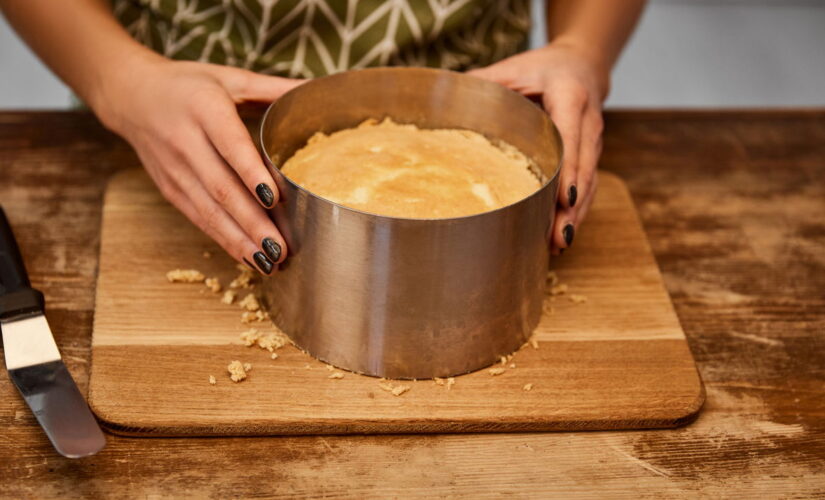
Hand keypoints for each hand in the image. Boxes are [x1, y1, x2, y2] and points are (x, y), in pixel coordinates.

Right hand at [92, 55, 302, 272]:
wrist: (131, 94)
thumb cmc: (189, 85)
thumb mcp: (230, 78)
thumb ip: (273, 88)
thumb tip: (316, 88)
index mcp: (205, 109)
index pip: (231, 146)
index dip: (252, 174)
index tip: (276, 199)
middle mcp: (186, 142)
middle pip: (222, 188)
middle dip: (252, 223)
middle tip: (282, 247)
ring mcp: (175, 170)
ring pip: (209, 211)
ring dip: (240, 241)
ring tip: (270, 262)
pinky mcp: (170, 189)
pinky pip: (199, 218)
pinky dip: (224, 240)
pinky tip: (248, 257)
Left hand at [469, 41, 606, 254]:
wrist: (581, 66)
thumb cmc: (541, 69)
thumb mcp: (512, 68)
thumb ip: (483, 82)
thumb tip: (443, 98)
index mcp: (570, 95)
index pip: (571, 136)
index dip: (569, 169)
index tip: (564, 198)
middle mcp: (588, 121)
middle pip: (583, 168)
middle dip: (572, 205)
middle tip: (559, 236)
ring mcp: (593, 142)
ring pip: (589, 182)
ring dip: (576, 215)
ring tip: (559, 244)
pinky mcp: (591, 156)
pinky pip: (587, 186)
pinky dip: (576, 211)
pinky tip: (561, 235)